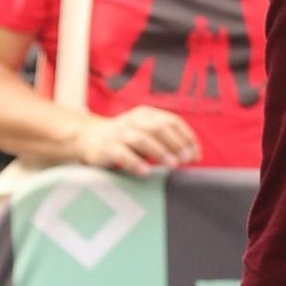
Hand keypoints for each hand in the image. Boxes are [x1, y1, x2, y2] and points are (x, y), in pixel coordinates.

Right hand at [75, 107, 199, 176]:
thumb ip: (166, 139)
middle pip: (159, 128)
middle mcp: (134, 120)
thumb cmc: (126, 139)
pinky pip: (122, 153)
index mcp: (147, 114)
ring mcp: (119, 133)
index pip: (173, 121)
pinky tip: (146, 171)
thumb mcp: (147, 132)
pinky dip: (134, 162)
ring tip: (172, 164)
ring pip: (142, 138)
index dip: (187, 138)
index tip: (195, 156)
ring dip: (160, 151)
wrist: (89, 138)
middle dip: (176, 144)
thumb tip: (192, 155)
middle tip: (186, 160)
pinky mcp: (107, 147)